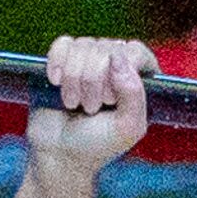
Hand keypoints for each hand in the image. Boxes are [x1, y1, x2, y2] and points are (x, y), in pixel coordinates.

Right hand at [30, 35, 158, 180]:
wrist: (59, 154)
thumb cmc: (97, 145)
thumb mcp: (127, 128)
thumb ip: (134, 94)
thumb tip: (118, 58)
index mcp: (140, 80)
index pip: (135, 52)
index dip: (118, 72)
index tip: (109, 99)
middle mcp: (117, 65)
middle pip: (105, 48)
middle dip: (93, 81)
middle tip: (90, 108)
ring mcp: (90, 60)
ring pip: (82, 45)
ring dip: (74, 78)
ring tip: (73, 103)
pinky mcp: (64, 60)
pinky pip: (62, 43)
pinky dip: (57, 62)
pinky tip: (56, 81)